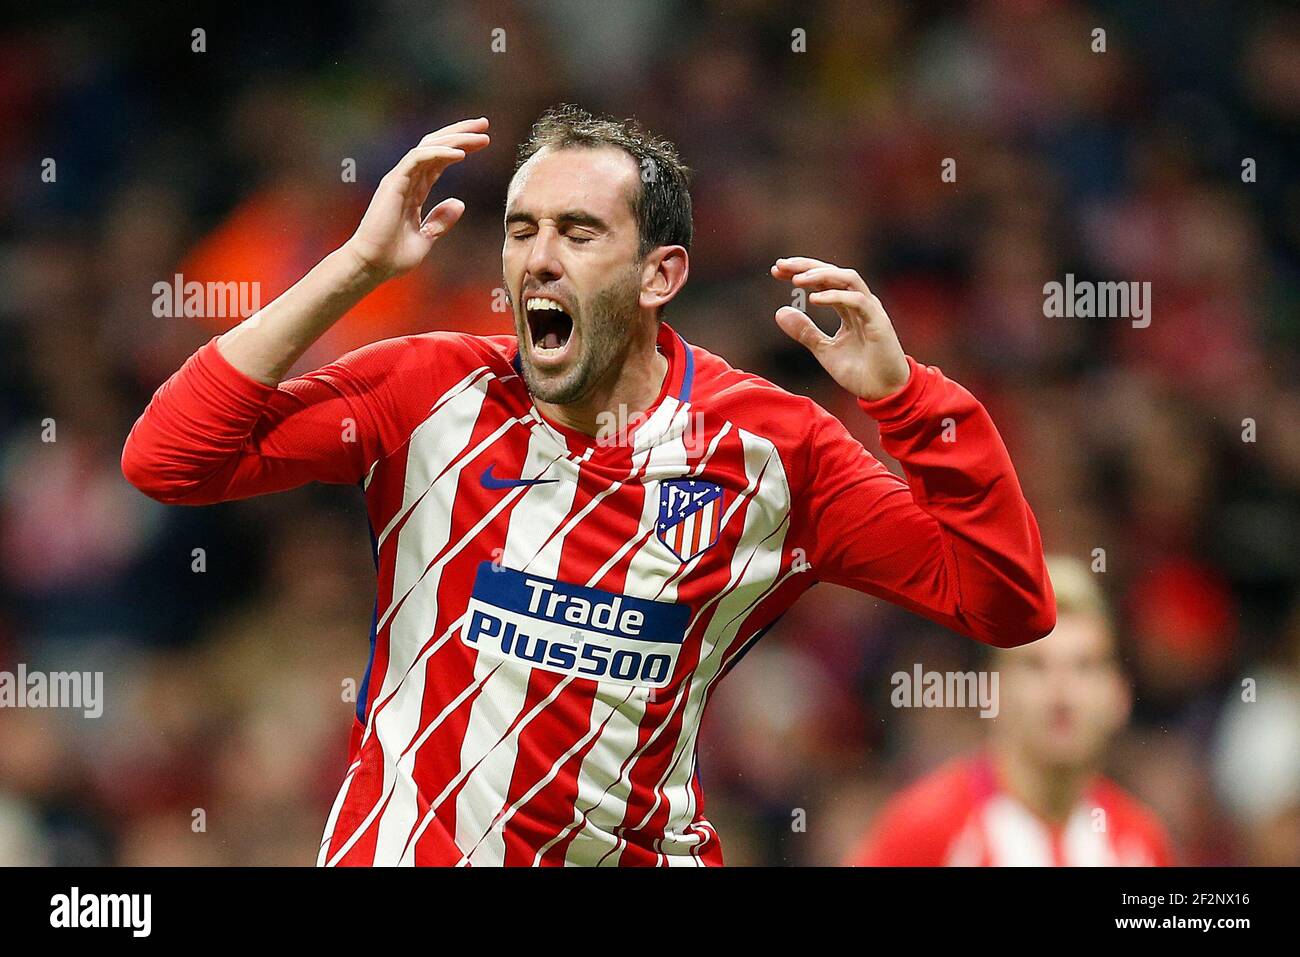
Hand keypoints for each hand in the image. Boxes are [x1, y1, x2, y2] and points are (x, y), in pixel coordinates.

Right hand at [343, 117, 490, 282]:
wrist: (372, 266)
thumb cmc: (393, 256)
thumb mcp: (426, 238)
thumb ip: (441, 221)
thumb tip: (459, 204)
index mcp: (415, 189)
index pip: (440, 160)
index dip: (461, 147)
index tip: (484, 141)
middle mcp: (407, 179)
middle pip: (435, 145)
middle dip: (460, 133)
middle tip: (485, 124)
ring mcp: (400, 179)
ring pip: (429, 147)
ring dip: (455, 138)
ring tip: (479, 135)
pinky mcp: (394, 183)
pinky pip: (418, 159)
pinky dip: (439, 154)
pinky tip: (460, 154)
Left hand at [770, 257, 910, 400]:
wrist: (883, 392)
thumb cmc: (859, 371)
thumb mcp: (823, 349)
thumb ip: (805, 331)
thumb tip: (779, 311)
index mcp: (848, 307)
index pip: (823, 280)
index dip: (801, 272)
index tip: (776, 271)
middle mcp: (860, 302)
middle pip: (833, 272)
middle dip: (806, 266)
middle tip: (781, 265)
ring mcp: (870, 310)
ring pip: (848, 279)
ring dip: (821, 275)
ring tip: (797, 280)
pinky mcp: (878, 322)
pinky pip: (858, 301)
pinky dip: (835, 297)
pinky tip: (813, 300)